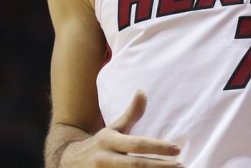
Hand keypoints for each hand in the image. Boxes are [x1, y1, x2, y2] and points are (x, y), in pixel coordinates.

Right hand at [63, 90, 182, 166]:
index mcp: (108, 140)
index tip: (177, 149)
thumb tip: (142, 91)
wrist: (69, 161)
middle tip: (181, 165)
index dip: (158, 147)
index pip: (137, 144)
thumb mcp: (114, 128)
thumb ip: (131, 114)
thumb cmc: (100, 144)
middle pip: (136, 165)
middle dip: (160, 166)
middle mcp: (104, 159)